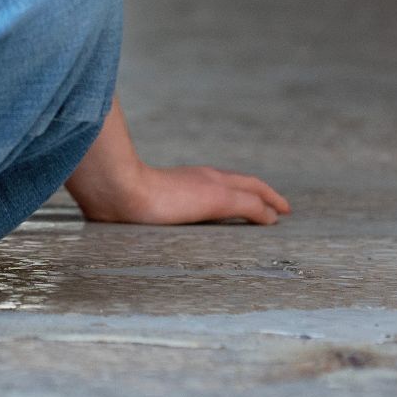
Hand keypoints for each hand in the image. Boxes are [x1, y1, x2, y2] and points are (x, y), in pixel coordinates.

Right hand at [72, 162, 290, 226]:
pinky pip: (251, 205)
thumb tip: (120, 211)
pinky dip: (265, 210)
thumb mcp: (130, 200)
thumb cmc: (116, 197)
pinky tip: (274, 218)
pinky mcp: (217, 199)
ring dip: (267, 200)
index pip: (218, 181)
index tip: (249, 198)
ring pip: (250, 190)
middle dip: (259, 192)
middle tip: (277, 204)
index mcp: (183, 180)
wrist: (117, 192)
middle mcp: (200, 178)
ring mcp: (210, 187)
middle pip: (240, 182)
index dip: (235, 188)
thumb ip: (135, 201)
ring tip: (280, 210)